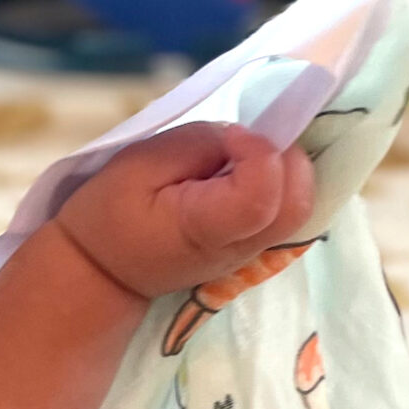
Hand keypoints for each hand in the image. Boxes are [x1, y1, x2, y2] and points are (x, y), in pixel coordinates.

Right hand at [52, 122, 314, 302]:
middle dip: (286, 156)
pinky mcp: (256, 247)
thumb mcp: (137, 165)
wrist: (105, 273)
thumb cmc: (111, 217)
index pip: (263, 195)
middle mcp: (242, 247)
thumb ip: (197, 144)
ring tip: (244, 154)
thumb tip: (241, 136)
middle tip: (247, 140)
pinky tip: (247, 169)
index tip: (230, 135)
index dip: (259, 151)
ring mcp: (254, 252)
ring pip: (302, 206)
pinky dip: (282, 180)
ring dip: (286, 167)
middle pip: (298, 202)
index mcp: (207, 229)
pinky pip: (290, 210)